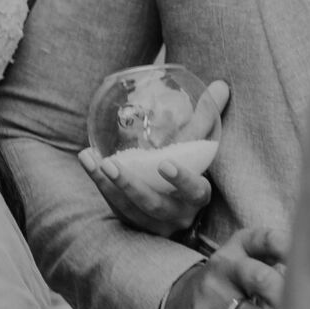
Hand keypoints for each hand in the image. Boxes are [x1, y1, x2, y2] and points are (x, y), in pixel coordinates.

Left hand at [78, 80, 229, 234]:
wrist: (175, 198)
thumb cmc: (189, 165)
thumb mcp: (197, 145)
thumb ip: (206, 118)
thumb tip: (221, 84)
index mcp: (198, 197)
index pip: (196, 191)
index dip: (182, 181)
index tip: (164, 164)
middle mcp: (178, 215)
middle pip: (154, 206)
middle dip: (131, 186)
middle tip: (111, 164)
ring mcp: (154, 224)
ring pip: (130, 210)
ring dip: (108, 186)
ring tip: (91, 160)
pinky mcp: (134, 223)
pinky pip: (116, 209)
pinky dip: (101, 186)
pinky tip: (89, 162)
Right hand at [162, 226, 289, 308]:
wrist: (181, 301)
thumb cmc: (233, 284)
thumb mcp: (249, 262)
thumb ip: (280, 267)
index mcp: (241, 246)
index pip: (268, 241)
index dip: (292, 252)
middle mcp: (224, 265)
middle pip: (263, 280)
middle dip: (289, 304)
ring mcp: (210, 294)